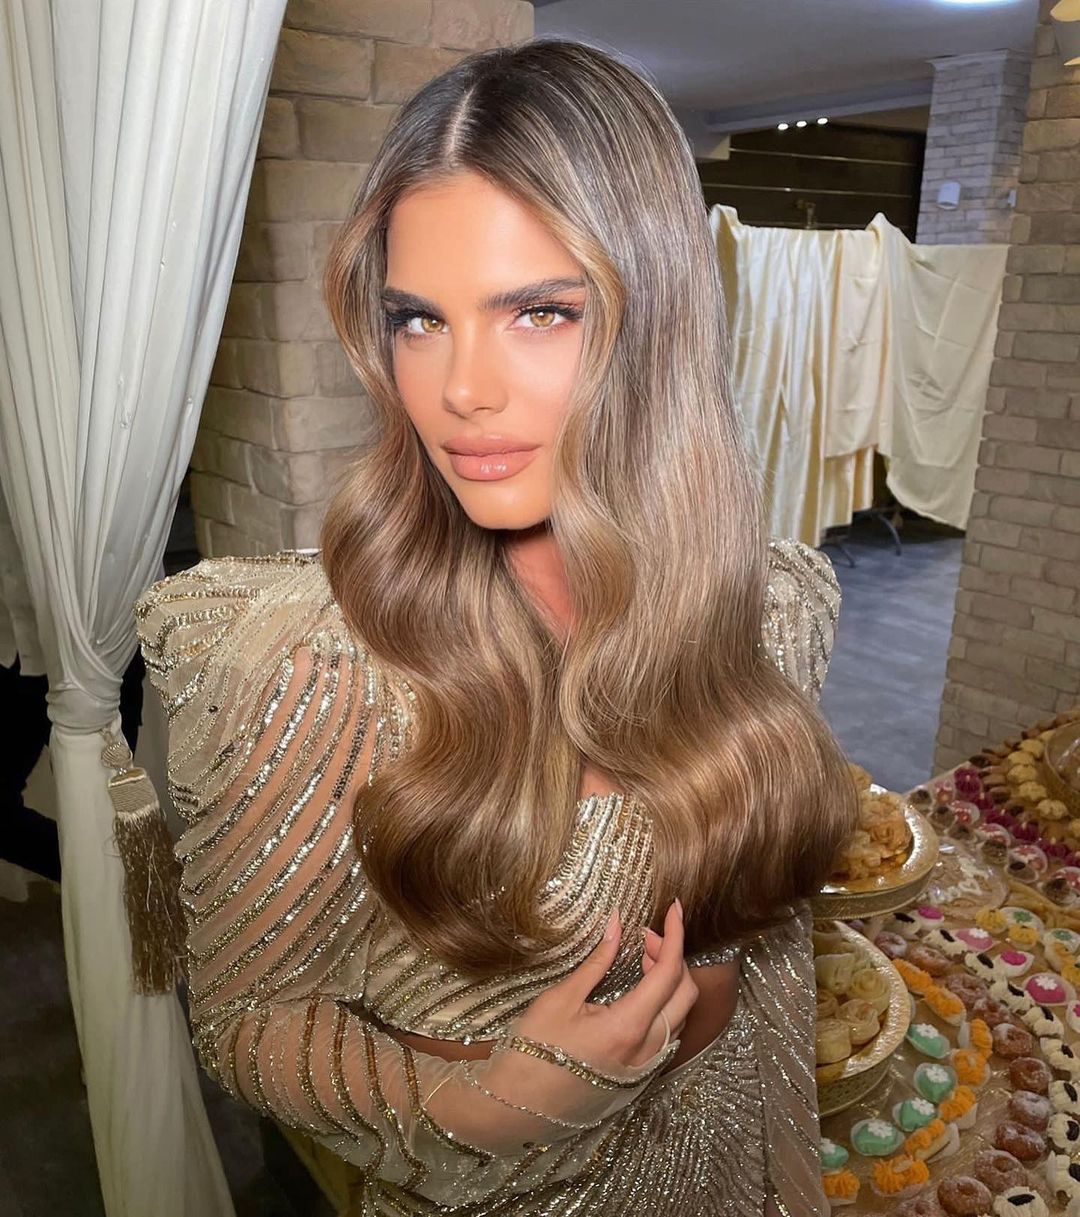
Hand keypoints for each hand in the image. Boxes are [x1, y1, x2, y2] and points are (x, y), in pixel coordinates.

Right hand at [512, 899, 699, 1072]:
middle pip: (686, 993)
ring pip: (682, 1015)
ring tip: (641, 961)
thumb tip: (617, 924)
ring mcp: (646, 1068)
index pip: (669, 972)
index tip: (675, 909)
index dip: (676, 935)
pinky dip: (666, 1005)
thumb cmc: (532, 1051)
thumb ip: (597, 961)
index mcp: (627, 1027)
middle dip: (673, 956)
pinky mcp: (641, 1076)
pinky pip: (670, 1033)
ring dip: (670, 982)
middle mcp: (646, 1051)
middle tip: (646, 938)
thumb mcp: (561, 999)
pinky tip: (641, 992)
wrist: (517, 1105)